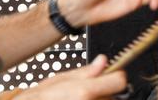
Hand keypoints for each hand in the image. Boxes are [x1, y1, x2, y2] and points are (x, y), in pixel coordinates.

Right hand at [10, 55, 125, 99]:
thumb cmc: (37, 99)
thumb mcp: (59, 79)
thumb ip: (85, 72)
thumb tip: (102, 61)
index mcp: (84, 92)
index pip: (120, 81)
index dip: (116, 76)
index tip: (111, 76)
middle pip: (115, 95)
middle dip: (105, 91)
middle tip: (89, 90)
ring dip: (99, 99)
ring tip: (81, 98)